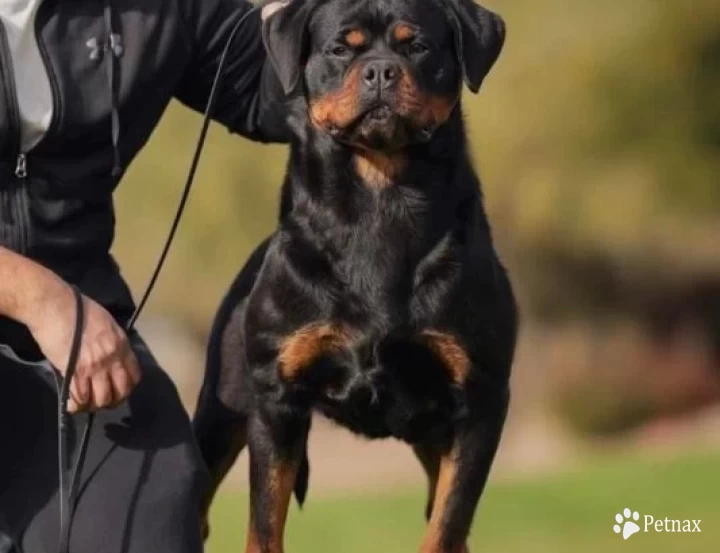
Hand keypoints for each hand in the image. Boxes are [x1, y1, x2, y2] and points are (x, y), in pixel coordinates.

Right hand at [25, 279, 141, 412]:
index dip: (128, 386)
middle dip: (113, 400)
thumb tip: (109, 355)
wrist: (54, 306)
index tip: (119, 388)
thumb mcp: (106, 323)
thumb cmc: (77, 309)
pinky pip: (81, 398)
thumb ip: (111, 342)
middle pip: (121, 391)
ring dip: (95, 405)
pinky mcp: (74, 373)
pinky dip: (77, 405)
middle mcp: (112, 358)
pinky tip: (73, 404)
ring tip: (87, 403)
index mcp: (121, 345)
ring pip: (103, 398)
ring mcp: (94, 367)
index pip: (135, 375)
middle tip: (103, 400)